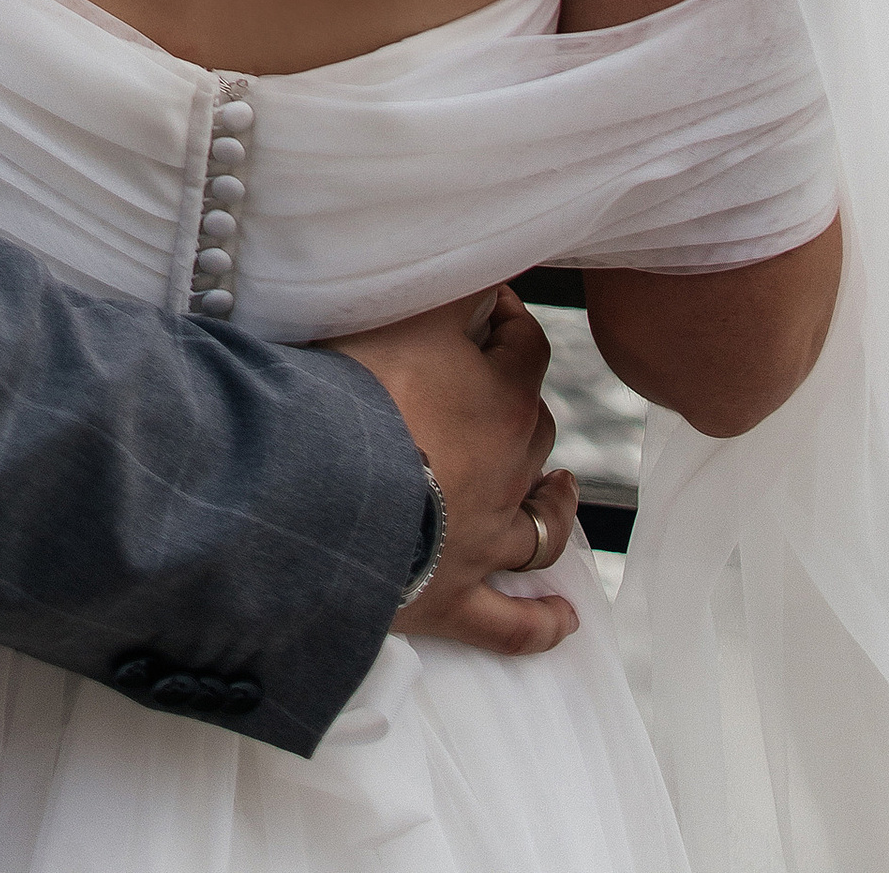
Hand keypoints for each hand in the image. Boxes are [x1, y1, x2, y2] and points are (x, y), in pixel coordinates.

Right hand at [331, 286, 579, 656]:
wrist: (323, 491)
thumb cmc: (357, 393)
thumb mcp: (403, 315)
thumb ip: (447, 288)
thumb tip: (486, 263)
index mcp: (500, 400)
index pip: (526, 348)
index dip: (511, 322)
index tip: (489, 308)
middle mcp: (507, 472)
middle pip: (536, 432)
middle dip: (523, 407)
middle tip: (497, 390)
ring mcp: (485, 542)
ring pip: (541, 525)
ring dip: (554, 507)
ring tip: (561, 491)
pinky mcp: (455, 600)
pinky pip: (512, 623)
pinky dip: (541, 623)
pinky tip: (565, 620)